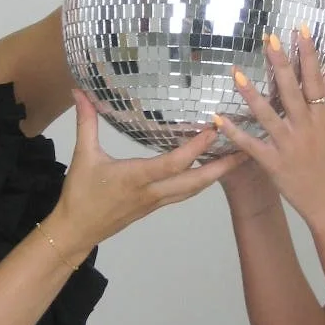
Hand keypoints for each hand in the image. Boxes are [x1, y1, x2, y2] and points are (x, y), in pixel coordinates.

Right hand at [49, 90, 244, 255]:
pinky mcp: (155, 206)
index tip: (214, 129)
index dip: (195, 148)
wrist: (77, 231)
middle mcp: (152, 192)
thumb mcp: (83, 156)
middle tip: (247, 150)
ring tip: (238, 158)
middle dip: (222, 167)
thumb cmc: (80, 194)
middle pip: (195, 182)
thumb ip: (86, 123)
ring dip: (217, 175)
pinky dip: (201, 182)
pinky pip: (184, 194)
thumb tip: (79, 92)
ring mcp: (156, 202)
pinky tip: (211, 170)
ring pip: (193, 190)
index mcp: (136, 178)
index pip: (172, 163)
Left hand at [213, 30, 324, 229]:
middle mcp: (306, 128)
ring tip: (236, 73)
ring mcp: (288, 145)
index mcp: (323, 117)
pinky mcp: (274, 163)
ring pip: (268, 115)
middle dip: (280, 64)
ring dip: (251, 94)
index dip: (307, 54)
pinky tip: (220, 118)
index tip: (298, 30)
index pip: (315, 80)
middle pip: (291, 91)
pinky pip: (251, 145)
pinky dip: (235, 133)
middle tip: (268, 40)